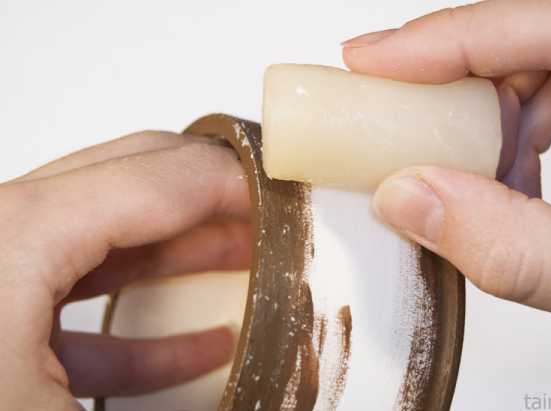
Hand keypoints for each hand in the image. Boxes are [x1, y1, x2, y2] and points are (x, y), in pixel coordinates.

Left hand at [0, 131, 250, 409]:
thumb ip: (177, 398)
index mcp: (11, 244)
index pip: (146, 181)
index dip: (229, 183)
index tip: (280, 196)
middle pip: (123, 181)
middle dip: (208, 198)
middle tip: (264, 214)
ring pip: (101, 235)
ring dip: (180, 252)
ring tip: (242, 263)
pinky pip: (76, 301)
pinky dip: (140, 323)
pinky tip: (198, 346)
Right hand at [343, 0, 550, 324]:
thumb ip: (525, 250)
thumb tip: (413, 203)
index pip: (545, 20)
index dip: (443, 39)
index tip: (370, 61)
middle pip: (539, 40)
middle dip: (462, 91)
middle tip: (406, 131)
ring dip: (496, 124)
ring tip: (471, 180)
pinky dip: (529, 140)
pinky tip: (517, 184)